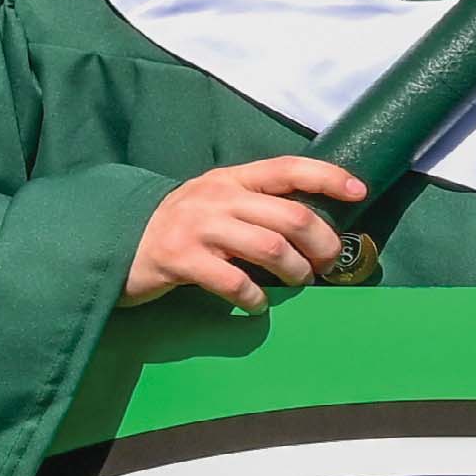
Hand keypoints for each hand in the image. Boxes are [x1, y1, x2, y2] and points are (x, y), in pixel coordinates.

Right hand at [127, 158, 365, 311]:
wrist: (115, 244)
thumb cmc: (179, 228)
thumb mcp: (215, 203)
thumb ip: (255, 206)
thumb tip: (311, 226)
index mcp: (231, 178)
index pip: (288, 168)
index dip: (328, 176)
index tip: (359, 190)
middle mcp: (217, 196)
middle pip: (291, 216)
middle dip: (321, 244)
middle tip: (326, 264)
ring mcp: (197, 226)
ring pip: (270, 248)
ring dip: (295, 272)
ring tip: (298, 284)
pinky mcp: (180, 259)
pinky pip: (234, 282)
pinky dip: (256, 299)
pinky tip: (259, 307)